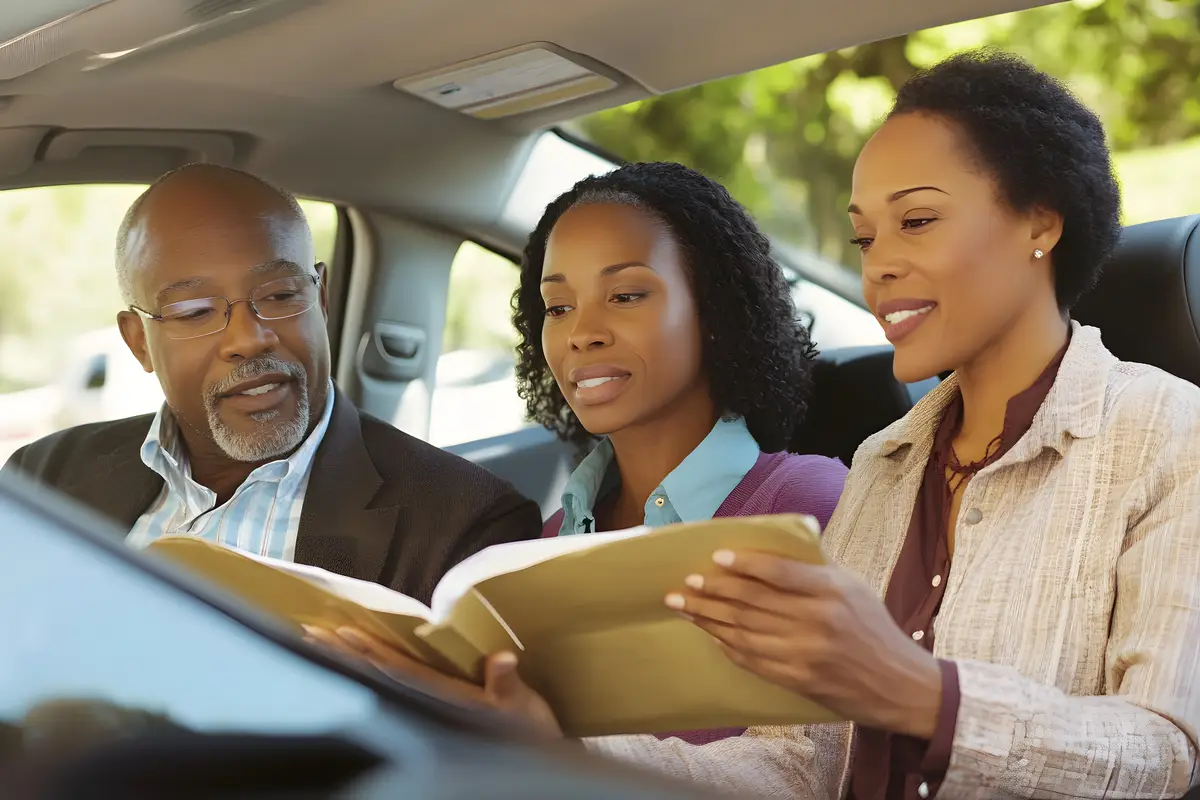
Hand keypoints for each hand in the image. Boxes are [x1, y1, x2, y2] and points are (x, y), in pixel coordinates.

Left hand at [303, 625, 561, 740]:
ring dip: (347, 659)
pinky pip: (393, 681)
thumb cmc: (527, 730)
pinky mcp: (434, 703)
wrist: (532, 756)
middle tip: (309, 632)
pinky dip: (369, 668)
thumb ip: (506, 683)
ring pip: (378, 678)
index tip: (340, 633)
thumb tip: (501, 659)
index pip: (396, 670)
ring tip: (317, 641)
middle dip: (343, 653)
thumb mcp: (520, 707)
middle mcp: (428, 699)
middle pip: (376, 673)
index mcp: (444, 697)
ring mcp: (428, 702)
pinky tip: (352, 659)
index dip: (368, 652)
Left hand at [666, 551, 942, 738]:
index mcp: (832, 591)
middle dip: (713, 591)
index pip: (779, 572)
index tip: (716, 557)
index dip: (745, 564)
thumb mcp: (854, 587)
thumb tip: (770, 548)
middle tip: (686, 583)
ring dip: (709, 617)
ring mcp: (805, 653)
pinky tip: (709, 633)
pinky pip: (751, 659)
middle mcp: (817, 621)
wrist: (899, 684)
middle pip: (752, 602)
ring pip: (744, 631)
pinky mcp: (797, 678)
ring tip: (683, 605)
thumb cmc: (874, 628)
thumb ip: (814, 569)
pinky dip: (726, 644)